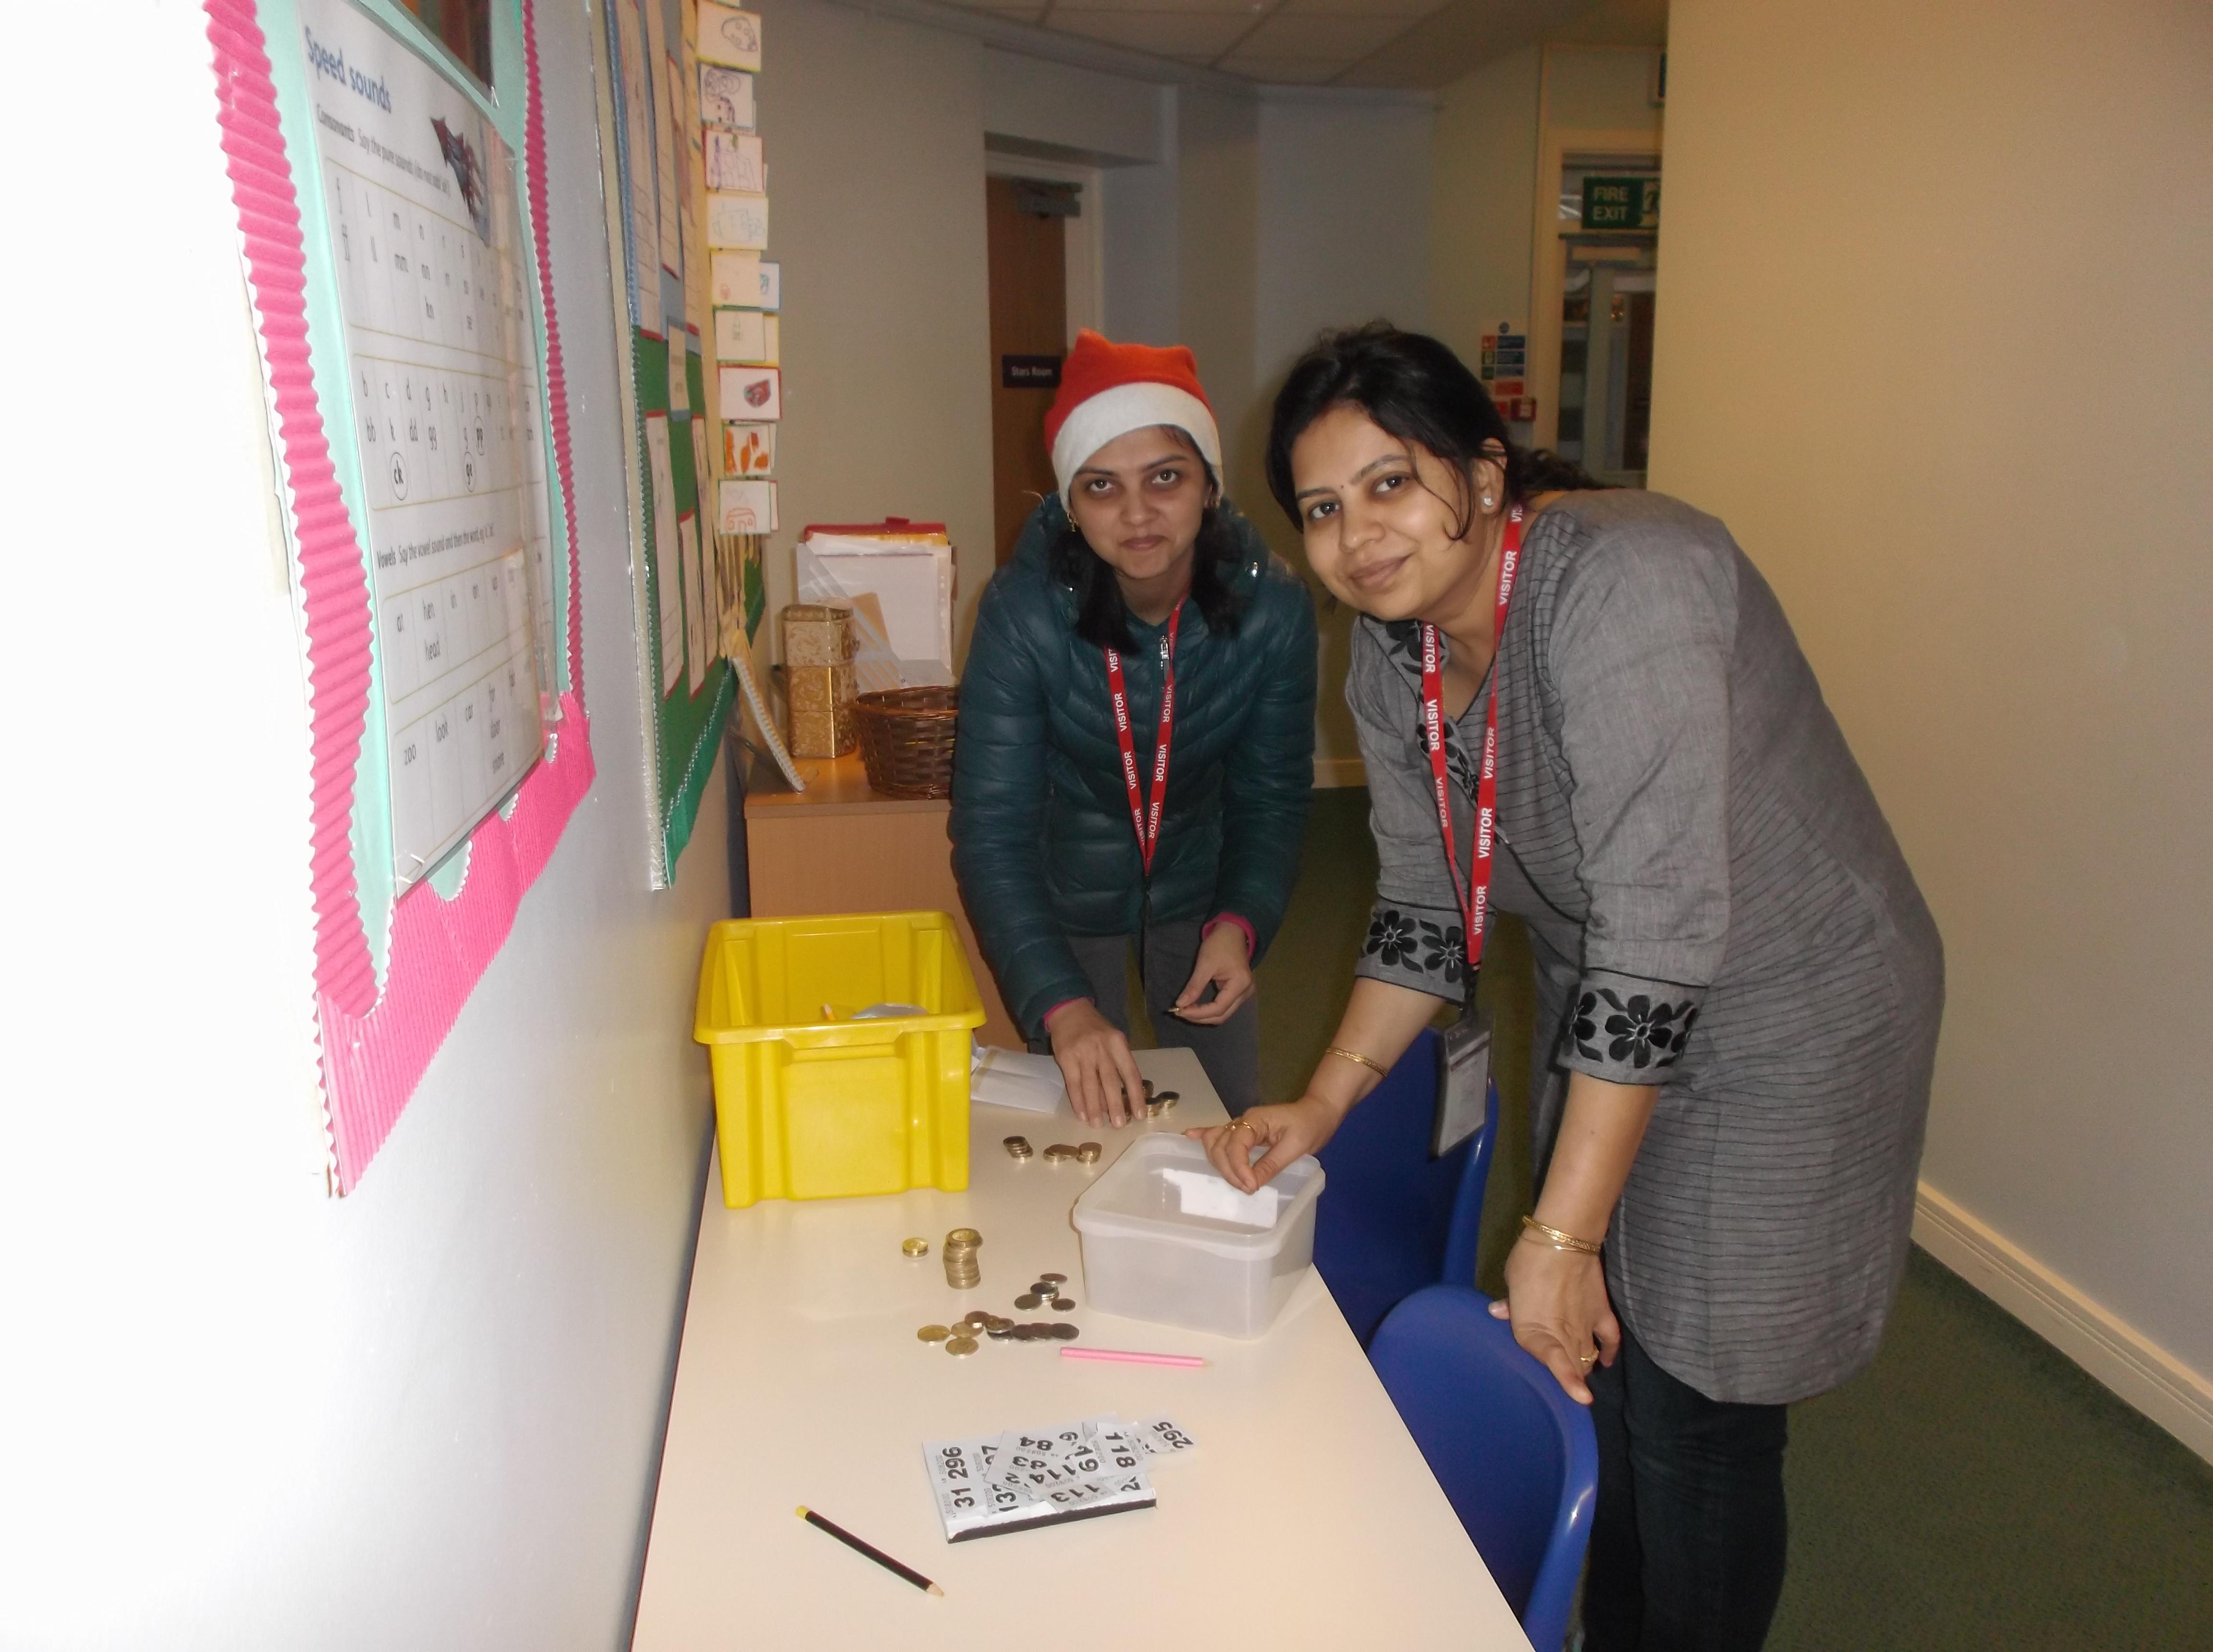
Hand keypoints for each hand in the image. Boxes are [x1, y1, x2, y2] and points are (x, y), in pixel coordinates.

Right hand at [1046, 1001, 1146, 1127]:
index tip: (1140, 1114)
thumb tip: (1124, 1097)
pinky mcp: (1066, 1058)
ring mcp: (1083, 1053)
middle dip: (1115, 1105)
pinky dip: (1078, 1101)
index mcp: (1118, 1043)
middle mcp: (1102, 1048)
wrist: (1069, 1011)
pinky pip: (1073, 1084)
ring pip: (1091, 1085)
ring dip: (1095, 1107)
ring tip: (1098, 1124)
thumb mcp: (1113, 1040)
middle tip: (1119, 1125)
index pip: (1130, 1073)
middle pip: (1110, 1081)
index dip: (1136, 1095)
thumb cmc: (1096, 1030)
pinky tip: (1082, 1114)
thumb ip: (1119, 1063)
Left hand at [1169, 924, 1253, 1025]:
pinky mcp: (1239, 992)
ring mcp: (1244, 993)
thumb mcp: (1205, 964)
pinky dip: (1209, 1009)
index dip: (1198, 1013)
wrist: (1232, 932)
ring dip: (1204, 1015)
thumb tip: (1180, 1004)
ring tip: (1186, 1010)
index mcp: (1240, 984)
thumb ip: (1194, 986)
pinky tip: (1196, 1006)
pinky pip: (1224, 1006)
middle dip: (1200, 1017)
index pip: (1218, 1008)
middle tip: (1180, 1012)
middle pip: (1222, 1015)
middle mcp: (1246, 992)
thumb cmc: (1219, 944)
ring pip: (1223, 1013)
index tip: (1179, 1011)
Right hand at [1186, 1094, 1345, 1192]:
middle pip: (1220, 1146)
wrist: (1318, 1112)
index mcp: (1255, 1120)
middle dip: (1229, 1170)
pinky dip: (1203, 1136)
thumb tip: (1252, 1184)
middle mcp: (1243, 1121)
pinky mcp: (1243, 1132)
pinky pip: (1219, 1134)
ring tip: (1236, 1181)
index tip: (1251, 1187)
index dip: (1239, 1168)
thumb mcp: (1295, 1146)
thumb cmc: (1310, 1126)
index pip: (1236, 1145)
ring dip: (1219, 1163)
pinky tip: (1189, 1137)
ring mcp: (1241, 1126)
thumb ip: (1271, 1164)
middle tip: (1248, 1189)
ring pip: (1216, 1142)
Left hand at [1491, 1236, 1619, 1405]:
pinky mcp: (1602, 1314)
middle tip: (1563, 1383)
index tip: (1581, 1398)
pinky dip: (1609, 1353)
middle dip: (1569, 1378)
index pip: (1552, 1363)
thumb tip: (1499, 1311)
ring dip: (1584, 1368)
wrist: (1562, 1241)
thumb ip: (1510, 1303)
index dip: (1566, 1381)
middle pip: (1572, 1367)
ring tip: (1580, 1374)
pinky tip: (1606, 1361)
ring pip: (1588, 1358)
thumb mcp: (1512, 1283)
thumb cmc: (1528, 1262)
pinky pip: (1610, 1341)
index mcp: (1534, 1332)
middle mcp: (1563, 1335)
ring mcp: (1585, 1327)